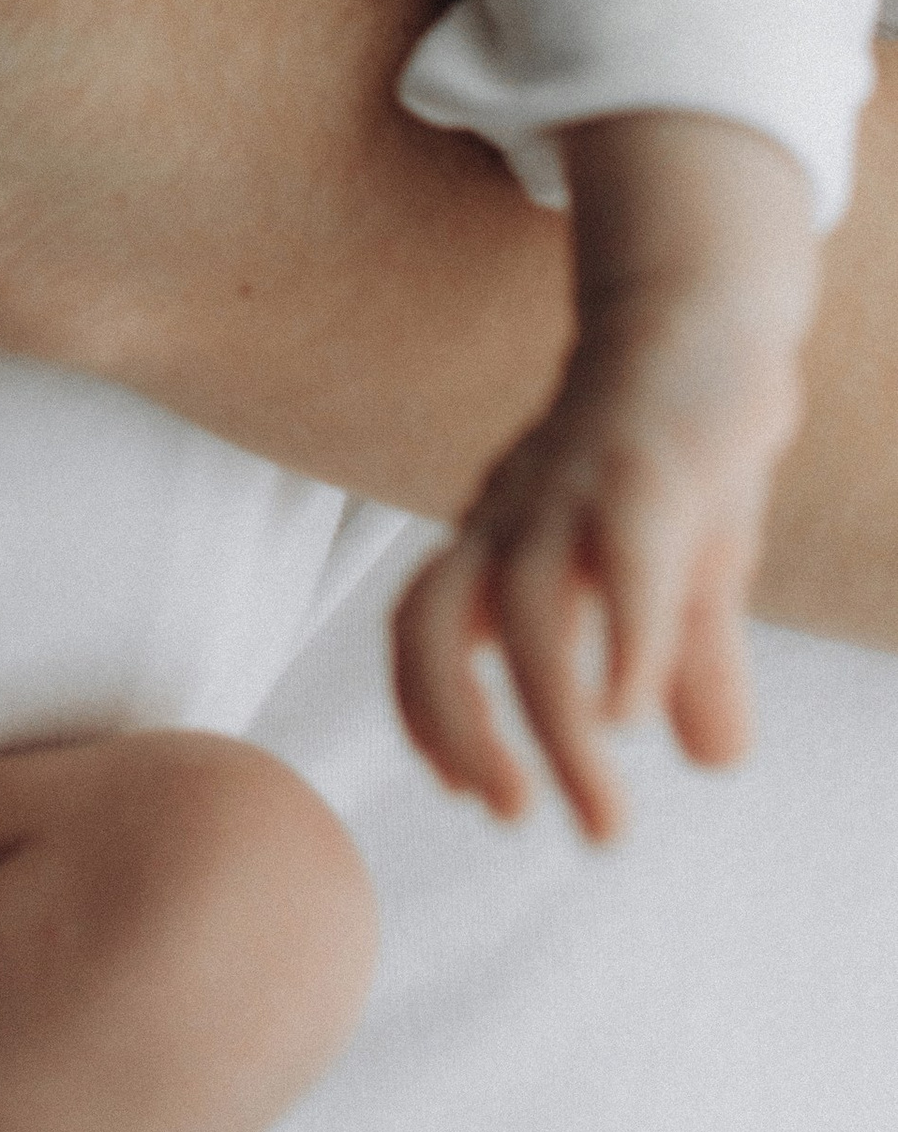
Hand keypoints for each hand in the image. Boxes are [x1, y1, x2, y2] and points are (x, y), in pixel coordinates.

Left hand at [391, 258, 807, 841]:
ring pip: (530, 607)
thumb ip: (684, 659)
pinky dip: (618, 643)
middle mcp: (520, 513)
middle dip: (457, 725)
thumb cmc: (678, 448)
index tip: (460, 789)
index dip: (423, 709)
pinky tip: (634, 714)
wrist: (706, 316)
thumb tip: (710, 754)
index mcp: (504, 534)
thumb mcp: (680, 566)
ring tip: (599, 815)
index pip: (420, 625)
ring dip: (553, 724)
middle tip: (508, 815)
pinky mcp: (651, 464)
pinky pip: (619, 556)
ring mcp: (579, 487)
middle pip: (438, 619)